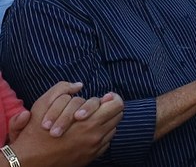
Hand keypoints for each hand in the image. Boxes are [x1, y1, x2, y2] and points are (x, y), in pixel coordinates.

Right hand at [9, 85, 123, 166]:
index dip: (112, 98)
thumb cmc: (35, 133)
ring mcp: (95, 148)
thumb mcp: (43, 105)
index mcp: (88, 122)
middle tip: (98, 107)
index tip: (105, 97)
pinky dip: (101, 135)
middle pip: (118, 115)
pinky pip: (107, 142)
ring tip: (92, 119)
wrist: (28, 162)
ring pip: (113, 128)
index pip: (117, 105)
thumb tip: (79, 85)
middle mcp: (96, 136)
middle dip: (109, 108)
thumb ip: (62, 89)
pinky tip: (88, 132)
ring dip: (105, 121)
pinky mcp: (92, 157)